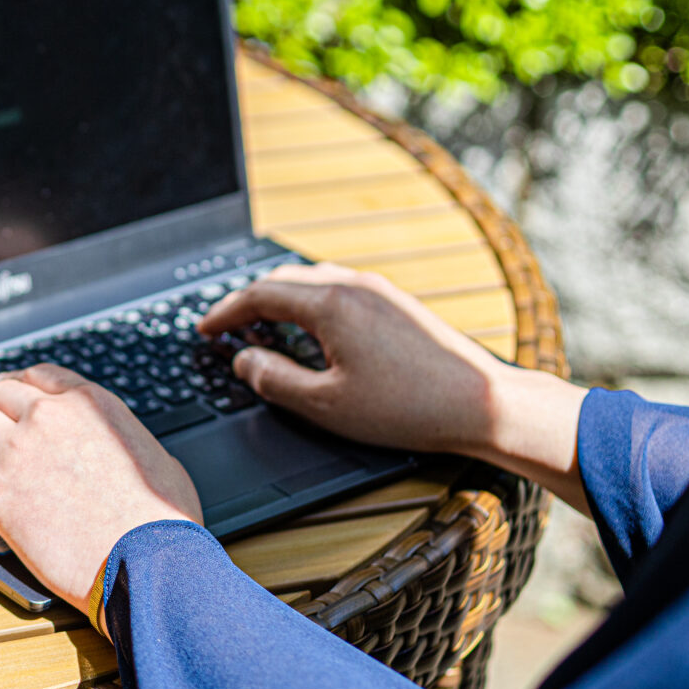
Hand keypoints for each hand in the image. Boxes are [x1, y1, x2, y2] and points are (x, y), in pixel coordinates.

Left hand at [0, 364, 202, 625]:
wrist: (147, 560)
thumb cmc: (161, 521)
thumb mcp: (157, 460)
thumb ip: (127, 444)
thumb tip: (124, 452)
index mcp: (90, 405)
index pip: (39, 377)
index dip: (18, 387)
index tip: (10, 399)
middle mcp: (49, 417)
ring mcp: (18, 452)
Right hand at [199, 263, 588, 509]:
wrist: (484, 403)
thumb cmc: (409, 408)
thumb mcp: (326, 405)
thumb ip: (274, 380)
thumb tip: (243, 360)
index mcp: (330, 305)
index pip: (259, 295)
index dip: (224, 313)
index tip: (203, 330)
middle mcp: (353, 286)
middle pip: (283, 280)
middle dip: (247, 302)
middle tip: (224, 328)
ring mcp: (379, 291)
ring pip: (312, 281)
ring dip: (279, 299)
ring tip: (262, 328)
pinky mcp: (397, 304)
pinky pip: (338, 289)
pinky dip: (309, 303)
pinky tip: (311, 330)